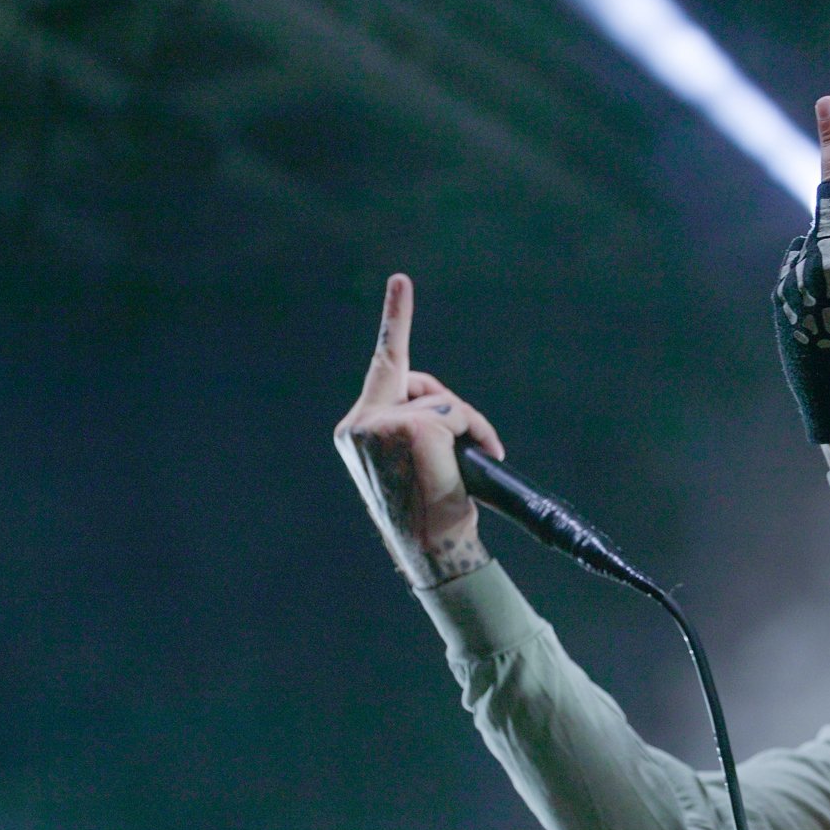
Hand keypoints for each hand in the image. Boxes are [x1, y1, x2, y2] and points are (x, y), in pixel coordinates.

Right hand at [332, 273, 507, 587]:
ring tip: (458, 472)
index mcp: (356, 430)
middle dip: (450, 409)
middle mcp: (358, 422)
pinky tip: (460, 467)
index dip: (395, 319)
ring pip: (442, 402)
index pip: (383, 365)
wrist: (432, 548)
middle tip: (469, 449)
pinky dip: (473, 434)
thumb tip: (446, 415)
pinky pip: (455, 415)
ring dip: (464, 431)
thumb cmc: (430, 513)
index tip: (401, 280)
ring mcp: (379, 422)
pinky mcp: (407, 426)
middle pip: (420, 384)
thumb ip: (415, 427)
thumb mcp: (414, 464)